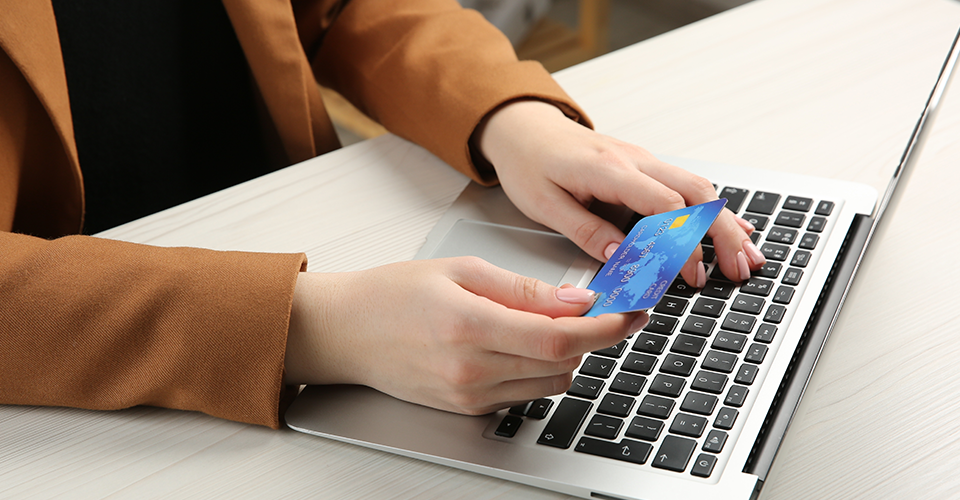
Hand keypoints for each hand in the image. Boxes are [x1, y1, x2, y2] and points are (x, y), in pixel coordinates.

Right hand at [284, 257, 647, 414]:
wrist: (346, 331)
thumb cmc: (393, 293)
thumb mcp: (461, 269)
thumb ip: (524, 290)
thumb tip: (577, 300)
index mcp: (470, 326)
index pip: (560, 339)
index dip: (606, 328)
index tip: (632, 313)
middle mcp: (472, 370)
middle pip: (563, 365)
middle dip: (594, 338)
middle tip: (601, 310)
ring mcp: (469, 396)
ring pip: (550, 384)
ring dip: (566, 356)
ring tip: (546, 324)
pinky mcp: (467, 408)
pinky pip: (524, 394)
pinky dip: (537, 370)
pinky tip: (520, 344)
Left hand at [474, 100, 764, 284]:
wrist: (524, 129)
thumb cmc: (529, 164)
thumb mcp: (544, 205)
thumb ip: (585, 231)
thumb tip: (621, 257)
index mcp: (609, 169)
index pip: (664, 205)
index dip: (684, 242)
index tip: (693, 274)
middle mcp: (634, 160)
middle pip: (696, 193)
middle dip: (724, 232)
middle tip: (739, 269)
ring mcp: (643, 160)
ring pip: (699, 188)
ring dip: (727, 222)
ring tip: (746, 256)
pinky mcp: (644, 167)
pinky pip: (687, 185)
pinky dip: (713, 209)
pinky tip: (734, 227)